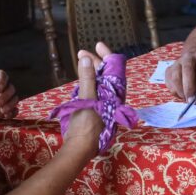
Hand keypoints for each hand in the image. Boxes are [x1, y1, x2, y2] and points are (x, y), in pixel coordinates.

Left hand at [0, 70, 18, 126]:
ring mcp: (1, 100)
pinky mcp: (1, 111)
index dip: (2, 81)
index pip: (2, 75)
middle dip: (6, 95)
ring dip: (11, 104)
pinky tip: (6, 116)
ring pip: (14, 98)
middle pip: (10, 87)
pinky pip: (13, 110)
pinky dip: (12, 112)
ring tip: (1, 110)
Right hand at [62, 42, 111, 158]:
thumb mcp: (86, 99)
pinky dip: (88, 82)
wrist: (80, 149)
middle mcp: (111, 98)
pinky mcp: (96, 110)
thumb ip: (87, 79)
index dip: (107, 55)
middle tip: (82, 53)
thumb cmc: (85, 125)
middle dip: (95, 62)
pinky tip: (80, 80)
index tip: (98, 45)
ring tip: (80, 62)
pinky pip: (94, 91)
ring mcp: (103, 105)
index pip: (115, 69)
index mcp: (114, 95)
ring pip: (100, 82)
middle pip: (107, 74)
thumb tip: (86, 59)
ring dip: (91, 71)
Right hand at [165, 48, 195, 101]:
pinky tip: (182, 94)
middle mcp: (188, 57)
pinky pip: (169, 82)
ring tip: (187, 99)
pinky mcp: (169, 70)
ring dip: (181, 91)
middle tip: (192, 100)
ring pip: (175, 77)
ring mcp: (177, 63)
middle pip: (187, 70)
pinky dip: (175, 91)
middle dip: (189, 87)